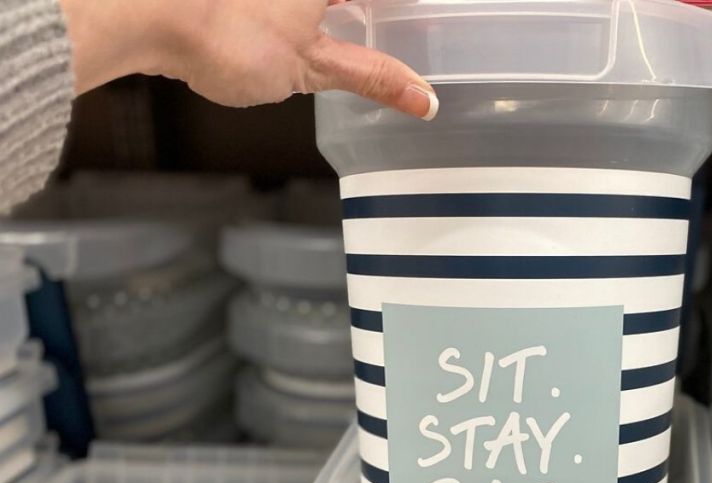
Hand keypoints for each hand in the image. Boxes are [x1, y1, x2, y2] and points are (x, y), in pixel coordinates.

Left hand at [60, 0, 437, 118]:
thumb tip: (421, 98)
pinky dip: (301, 13)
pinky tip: (296, 29)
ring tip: (352, 33)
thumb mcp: (313, 65)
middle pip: (346, 0)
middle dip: (368, 19)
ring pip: (318, 3)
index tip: (425, 23)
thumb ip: (371, 77)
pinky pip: (281, 3)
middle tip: (394, 31)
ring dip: (335, 17)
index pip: (384, 0)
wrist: (140, 12)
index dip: (405, 15)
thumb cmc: (226, 32)